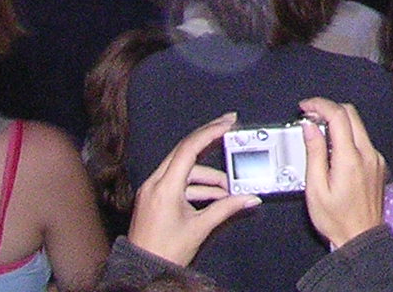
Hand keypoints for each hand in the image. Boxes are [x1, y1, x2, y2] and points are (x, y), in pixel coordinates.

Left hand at [129, 113, 258, 265]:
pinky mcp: (153, 197)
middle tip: (229, 129)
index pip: (189, 149)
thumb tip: (250, 198)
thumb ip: (226, 208)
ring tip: (227, 188)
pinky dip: (195, 185)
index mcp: (165, 187)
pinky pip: (177, 181)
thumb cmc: (165, 252)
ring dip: (206, 175)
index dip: (211, 132)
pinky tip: (213, 196)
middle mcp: (155, 183)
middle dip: (208, 140)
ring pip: (183, 169)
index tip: (228, 122)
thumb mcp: (200, 228)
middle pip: (184, 151)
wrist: (142, 270)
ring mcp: (152, 190)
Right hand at [300, 98, 386, 250]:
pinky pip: (362, 141)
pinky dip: (347, 137)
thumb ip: (314, 154)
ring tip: (318, 134)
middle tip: (309, 116)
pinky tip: (333, 151)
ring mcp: (376, 158)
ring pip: (358, 126)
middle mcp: (368, 154)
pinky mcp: (378, 165)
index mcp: (350, 158)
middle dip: (329, 109)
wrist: (361, 238)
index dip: (320, 105)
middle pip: (351, 114)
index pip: (338, 115)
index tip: (305, 107)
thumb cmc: (337, 219)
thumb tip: (310, 128)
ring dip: (338, 123)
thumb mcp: (316, 189)